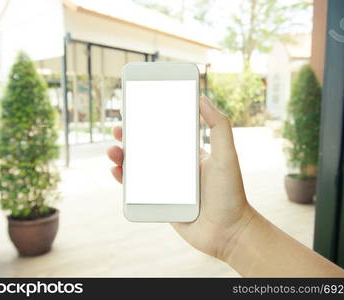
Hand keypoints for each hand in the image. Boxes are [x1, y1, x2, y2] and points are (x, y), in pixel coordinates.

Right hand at [107, 96, 254, 261]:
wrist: (228, 232)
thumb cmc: (230, 193)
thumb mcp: (226, 156)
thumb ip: (219, 126)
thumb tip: (202, 98)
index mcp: (189, 154)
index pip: (166, 132)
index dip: (150, 121)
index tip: (136, 108)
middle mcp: (176, 168)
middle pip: (147, 148)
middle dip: (130, 137)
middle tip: (118, 128)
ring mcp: (166, 186)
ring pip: (138, 168)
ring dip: (122, 157)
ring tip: (113, 150)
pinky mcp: (160, 203)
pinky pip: (137, 190)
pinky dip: (124, 180)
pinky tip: (116, 171)